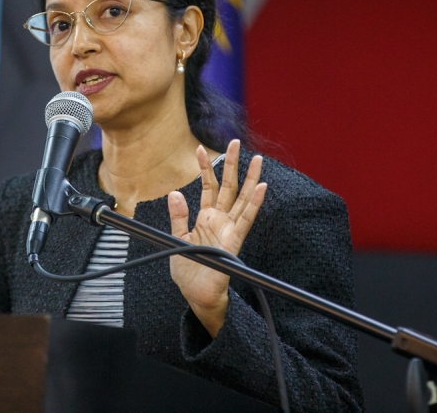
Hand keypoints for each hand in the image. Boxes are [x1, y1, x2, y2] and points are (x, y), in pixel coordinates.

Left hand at [168, 140, 266, 337]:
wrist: (197, 294)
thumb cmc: (188, 270)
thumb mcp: (176, 239)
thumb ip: (178, 216)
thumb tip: (174, 193)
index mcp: (205, 217)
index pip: (207, 186)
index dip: (205, 168)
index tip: (200, 148)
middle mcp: (220, 219)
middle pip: (228, 186)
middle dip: (232, 164)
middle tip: (236, 142)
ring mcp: (229, 228)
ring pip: (242, 198)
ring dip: (250, 178)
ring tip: (257, 159)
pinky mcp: (235, 240)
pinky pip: (246, 218)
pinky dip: (254, 202)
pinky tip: (261, 186)